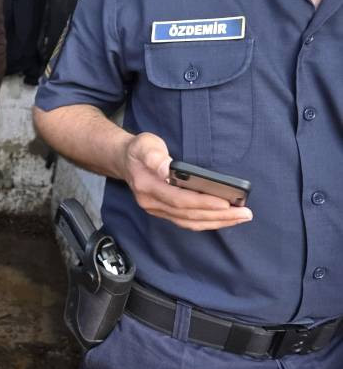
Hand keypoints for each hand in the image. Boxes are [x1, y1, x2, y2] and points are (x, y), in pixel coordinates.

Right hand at [121, 132, 251, 230]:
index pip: (179, 199)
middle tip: (245, 213)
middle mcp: (151, 203)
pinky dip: (206, 222)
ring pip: (189, 222)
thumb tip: (168, 171)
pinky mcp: (163, 212)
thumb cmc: (139, 150)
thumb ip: (155, 157)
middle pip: (188, 214)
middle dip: (218, 215)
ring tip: (240, 218)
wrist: (124, 160)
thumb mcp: (145, 146)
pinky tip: (223, 219)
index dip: (203, 202)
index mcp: (147, 187)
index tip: (226, 203)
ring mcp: (156, 210)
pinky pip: (186, 221)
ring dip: (216, 222)